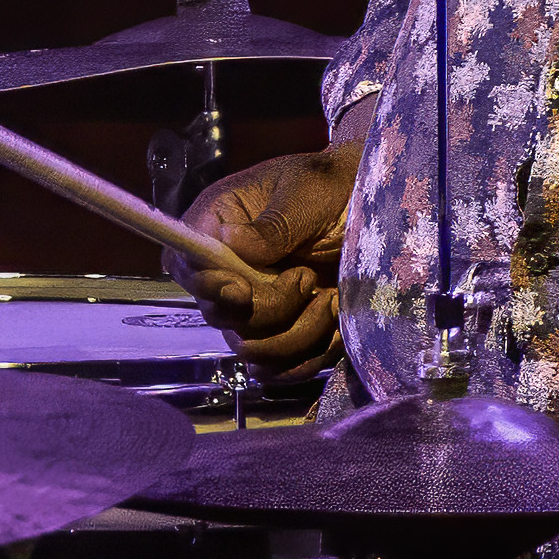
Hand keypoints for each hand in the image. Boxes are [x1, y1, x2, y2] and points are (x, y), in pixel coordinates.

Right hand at [189, 139, 350, 359]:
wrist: (372, 211)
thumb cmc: (331, 189)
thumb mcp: (304, 194)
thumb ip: (271, 223)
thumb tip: (230, 240)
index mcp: (216, 226)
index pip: (186, 266)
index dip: (209, 287)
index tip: (244, 290)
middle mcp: (225, 271)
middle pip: (220, 316)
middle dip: (271, 307)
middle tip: (307, 277)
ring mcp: (252, 306)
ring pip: (251, 349)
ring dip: (298, 335)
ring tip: (330, 300)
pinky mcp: (281, 331)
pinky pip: (276, 369)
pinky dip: (307, 359)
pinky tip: (334, 328)